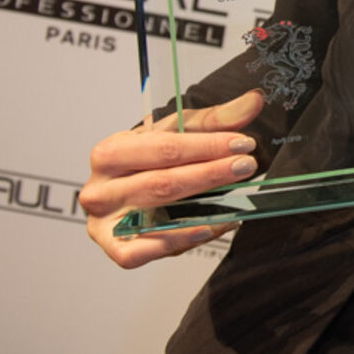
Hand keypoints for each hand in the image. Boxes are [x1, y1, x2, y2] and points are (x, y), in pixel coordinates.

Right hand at [79, 90, 265, 268]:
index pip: (164, 149)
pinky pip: (141, 252)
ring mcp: (103, 222)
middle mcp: (100, 188)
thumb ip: (216, 119)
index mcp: (110, 152)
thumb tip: (253, 101)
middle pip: (161, 183)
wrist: (124, 187)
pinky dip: (177, 242)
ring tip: (235, 203)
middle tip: (246, 166)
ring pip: (154, 219)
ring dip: (201, 212)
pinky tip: (207, 229)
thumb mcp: (177, 132)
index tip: (242, 144)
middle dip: (210, 174)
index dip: (207, 146)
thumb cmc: (148, 159)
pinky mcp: (113, 249)